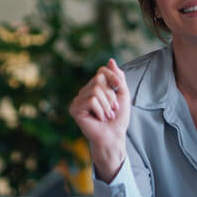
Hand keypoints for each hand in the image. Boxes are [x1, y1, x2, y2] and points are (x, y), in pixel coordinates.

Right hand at [70, 59, 130, 182]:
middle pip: (99, 79)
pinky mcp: (74, 109)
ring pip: (95, 90)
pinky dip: (100, 110)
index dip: (112, 77)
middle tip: (113, 109)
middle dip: (111, 95)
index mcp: (95, 87)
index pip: (101, 71)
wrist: (114, 136)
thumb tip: (110, 60)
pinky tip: (99, 119)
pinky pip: (91, 100)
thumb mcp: (122, 94)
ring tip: (107, 116)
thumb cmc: (118, 118)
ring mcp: (78, 100)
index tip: (119, 87)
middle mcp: (85, 91)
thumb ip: (118, 78)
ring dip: (107, 105)